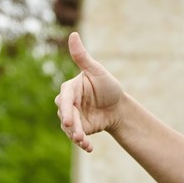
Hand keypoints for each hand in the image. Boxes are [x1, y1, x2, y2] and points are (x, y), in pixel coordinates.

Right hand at [54, 32, 124, 152]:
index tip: (69, 119)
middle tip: (77, 134)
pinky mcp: (78, 129)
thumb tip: (73, 34)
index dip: (66, 108)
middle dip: (70, 125)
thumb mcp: (97, 71)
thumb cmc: (108, 85)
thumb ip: (82, 57)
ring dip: (76, 136)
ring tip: (84, 143)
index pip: (65, 98)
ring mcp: (72, 117)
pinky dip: (82, 143)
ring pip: (69, 128)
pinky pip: (76, 137)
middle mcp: (68, 103)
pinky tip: (89, 148)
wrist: (118, 106)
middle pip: (65, 115)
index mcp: (70, 88)